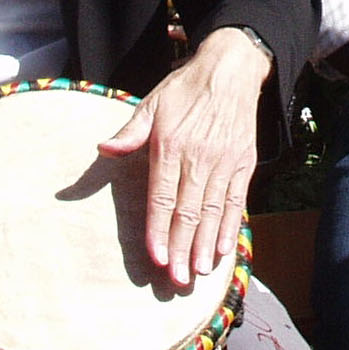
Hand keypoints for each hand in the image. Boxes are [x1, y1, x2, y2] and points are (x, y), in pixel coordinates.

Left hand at [98, 27, 270, 286]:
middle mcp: (199, 158)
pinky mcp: (244, 163)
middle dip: (182, 248)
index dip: (159, 230)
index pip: (163, 198)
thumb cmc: (185, 90)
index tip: (156, 258)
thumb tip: (103, 149)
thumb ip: (129, 133)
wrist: (231, 70)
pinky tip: (224, 248)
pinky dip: (231, 226)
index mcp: (170, 146)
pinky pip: (237, 200)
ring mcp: (225, 162)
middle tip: (176, 279)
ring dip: (206, 244)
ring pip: (213, 211)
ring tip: (199, 272)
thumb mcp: (151, 104)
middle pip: (188, 212)